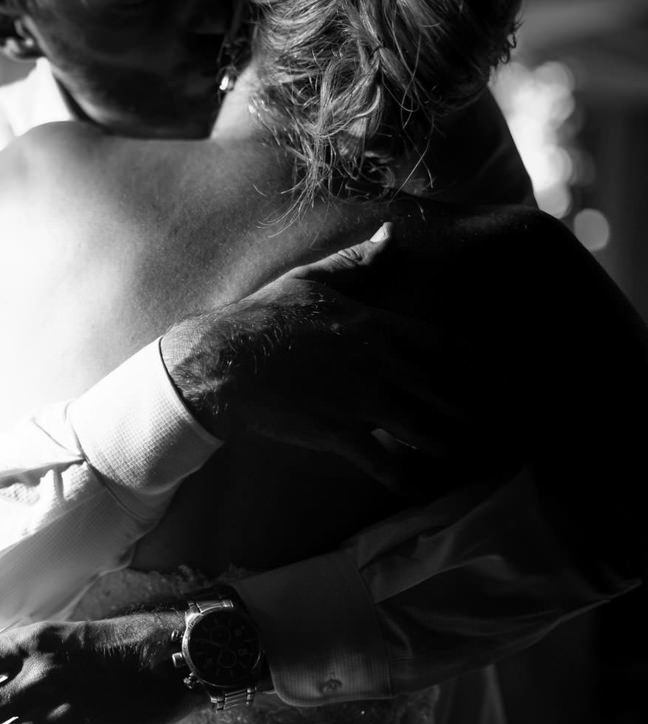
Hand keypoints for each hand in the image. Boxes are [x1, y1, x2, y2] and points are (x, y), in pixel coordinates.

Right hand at [161, 223, 477, 495]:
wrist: (218, 362)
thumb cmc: (261, 318)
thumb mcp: (311, 280)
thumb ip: (358, 262)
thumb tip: (392, 233)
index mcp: (377, 325)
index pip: (447, 348)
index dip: (482, 369)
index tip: (505, 383)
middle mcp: (379, 364)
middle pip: (446, 394)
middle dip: (479, 415)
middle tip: (504, 434)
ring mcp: (360, 401)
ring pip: (426, 430)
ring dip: (453, 449)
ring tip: (474, 462)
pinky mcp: (338, 434)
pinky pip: (385, 463)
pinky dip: (408, 480)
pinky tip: (422, 490)